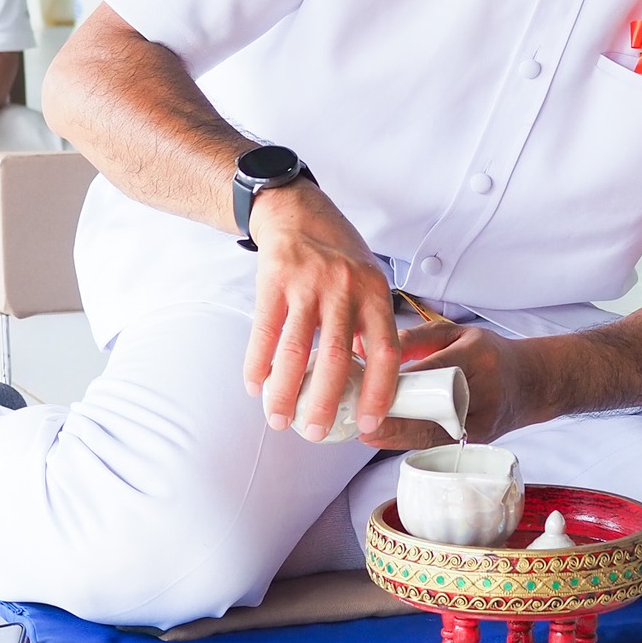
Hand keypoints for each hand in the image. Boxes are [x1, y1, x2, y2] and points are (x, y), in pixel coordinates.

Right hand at [243, 181, 397, 440]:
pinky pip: (265, 332)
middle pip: (337, 359)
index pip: (386, 352)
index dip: (379, 393)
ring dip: (285, 392)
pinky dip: (258, 364)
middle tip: (315, 433)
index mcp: (375, 293)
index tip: (369, 424)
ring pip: (296, 351)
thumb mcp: (369, 279)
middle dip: (325, 403)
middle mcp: (345, 288)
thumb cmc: (337, 251)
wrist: (297, 209)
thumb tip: (369, 379)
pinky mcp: (274, 279)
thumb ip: (370, 323)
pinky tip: (255, 386)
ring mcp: (308, 283)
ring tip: (280, 419)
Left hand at [360, 322, 535, 450]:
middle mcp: (483, 392)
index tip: (372, 391)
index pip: (435, 372)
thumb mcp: (457, 332)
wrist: (531, 383)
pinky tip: (388, 440)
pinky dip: (411, 442)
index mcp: (477, 357)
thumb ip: (417, 338)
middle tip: (363, 422)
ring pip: (435, 434)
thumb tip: (375, 347)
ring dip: (399, 437)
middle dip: (397, 419)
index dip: (403, 384)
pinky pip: (439, 443)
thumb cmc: (490, 354)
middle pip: (433, 410)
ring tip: (368, 434)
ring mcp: (482, 421)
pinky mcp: (477, 440)